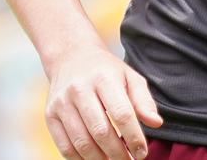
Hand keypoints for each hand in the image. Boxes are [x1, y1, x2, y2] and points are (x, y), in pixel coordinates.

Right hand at [45, 43, 162, 159]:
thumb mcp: (129, 76)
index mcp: (104, 77)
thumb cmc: (106, 71)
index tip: (142, 153)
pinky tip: (95, 159)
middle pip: (101, 131)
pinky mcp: (50, 115)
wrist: (72, 57)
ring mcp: (62, 103)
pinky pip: (65, 147)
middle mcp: (80, 89)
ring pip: (82, 143)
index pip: (122, 113)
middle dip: (118, 153)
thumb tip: (156, 123)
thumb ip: (143, 100)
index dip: (134, 137)